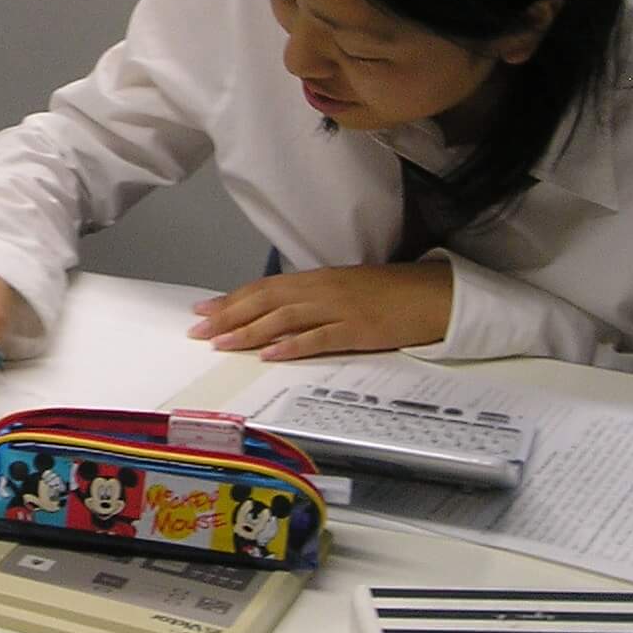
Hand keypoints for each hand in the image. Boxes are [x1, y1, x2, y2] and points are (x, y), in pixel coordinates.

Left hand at [188, 261, 452, 358]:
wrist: (434, 295)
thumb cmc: (390, 294)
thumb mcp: (344, 290)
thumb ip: (311, 299)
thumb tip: (276, 313)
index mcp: (317, 278)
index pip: (264, 287)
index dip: (231, 299)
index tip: (202, 309)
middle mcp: (322, 289)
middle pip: (266, 301)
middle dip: (229, 315)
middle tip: (198, 329)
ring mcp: (339, 309)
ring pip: (284, 318)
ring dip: (250, 330)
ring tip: (222, 342)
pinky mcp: (358, 330)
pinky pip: (319, 338)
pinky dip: (292, 346)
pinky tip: (270, 354)